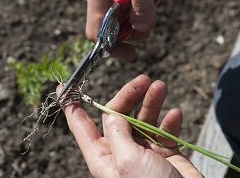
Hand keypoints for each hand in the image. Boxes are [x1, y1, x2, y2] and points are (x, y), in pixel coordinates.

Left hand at [57, 75, 202, 177]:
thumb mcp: (127, 160)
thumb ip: (117, 134)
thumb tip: (111, 116)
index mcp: (103, 156)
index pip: (81, 126)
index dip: (72, 106)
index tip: (63, 87)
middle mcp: (121, 152)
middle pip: (118, 115)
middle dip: (129, 96)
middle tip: (143, 80)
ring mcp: (143, 152)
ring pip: (143, 119)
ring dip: (152, 102)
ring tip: (161, 87)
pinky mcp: (164, 154)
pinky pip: (164, 132)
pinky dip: (169, 122)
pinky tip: (175, 114)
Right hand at [85, 0, 159, 60]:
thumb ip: (141, 6)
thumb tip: (141, 28)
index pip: (96, 34)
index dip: (113, 48)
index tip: (131, 54)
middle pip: (111, 27)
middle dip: (132, 30)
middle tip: (149, 21)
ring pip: (121, 16)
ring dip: (139, 15)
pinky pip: (127, 3)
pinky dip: (141, 4)